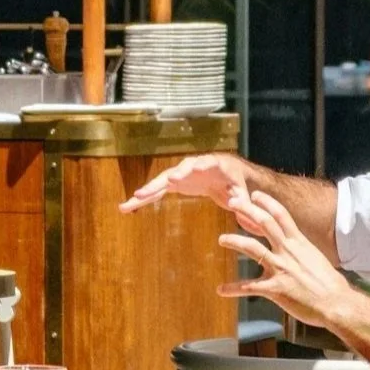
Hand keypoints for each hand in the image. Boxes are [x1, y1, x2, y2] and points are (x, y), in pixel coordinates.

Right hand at [119, 152, 254, 213]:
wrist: (226, 176)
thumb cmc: (235, 180)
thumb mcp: (241, 189)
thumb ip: (240, 197)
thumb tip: (236, 204)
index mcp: (213, 164)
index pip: (203, 163)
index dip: (195, 167)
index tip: (186, 173)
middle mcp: (192, 166)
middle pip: (177, 171)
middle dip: (163, 180)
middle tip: (152, 188)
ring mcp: (180, 174)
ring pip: (161, 182)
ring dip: (146, 192)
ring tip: (129, 202)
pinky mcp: (173, 183)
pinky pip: (157, 191)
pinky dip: (144, 199)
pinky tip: (128, 206)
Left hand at [217, 191, 369, 339]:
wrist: (337, 304)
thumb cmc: (330, 285)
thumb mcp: (316, 259)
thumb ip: (302, 252)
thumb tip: (297, 250)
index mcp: (299, 243)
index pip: (281, 215)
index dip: (266, 202)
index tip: (255, 195)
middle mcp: (288, 251)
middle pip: (264, 223)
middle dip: (246, 210)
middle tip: (231, 202)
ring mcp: (281, 268)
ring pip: (252, 248)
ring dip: (234, 241)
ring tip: (222, 239)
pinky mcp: (275, 288)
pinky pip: (249, 286)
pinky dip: (233, 288)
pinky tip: (221, 290)